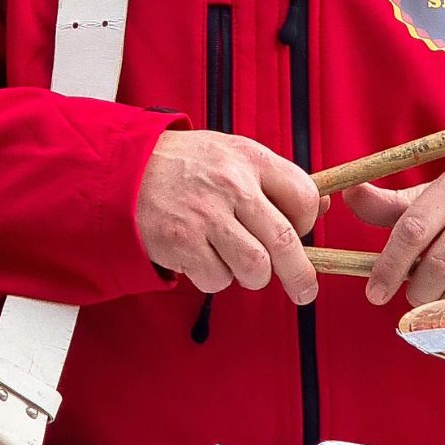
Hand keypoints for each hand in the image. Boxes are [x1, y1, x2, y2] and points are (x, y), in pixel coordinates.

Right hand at [136, 130, 322, 304]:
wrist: (123, 170)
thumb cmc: (183, 165)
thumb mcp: (230, 153)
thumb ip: (273, 178)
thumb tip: (321, 205)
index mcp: (249, 158)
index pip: (304, 195)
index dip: (307, 221)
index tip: (299, 232)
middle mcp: (231, 184)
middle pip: (285, 240)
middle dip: (300, 275)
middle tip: (304, 291)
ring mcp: (206, 215)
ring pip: (256, 267)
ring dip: (252, 276)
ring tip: (235, 262)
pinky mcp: (183, 243)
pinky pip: (218, 279)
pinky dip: (214, 278)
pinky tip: (201, 257)